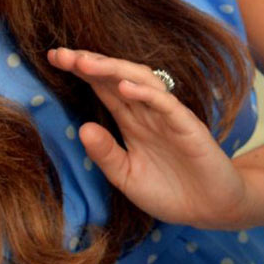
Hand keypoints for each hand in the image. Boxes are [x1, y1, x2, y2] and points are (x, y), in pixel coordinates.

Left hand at [47, 47, 249, 228]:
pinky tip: (124, 87)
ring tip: (85, 63)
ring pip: (140, 81)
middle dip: (89, 63)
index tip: (53, 58)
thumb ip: (106, 154)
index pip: (103, 87)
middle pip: (117, 77)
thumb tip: (81, 127)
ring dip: (113, 70)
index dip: (81, 71)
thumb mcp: (127, 177)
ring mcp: (168, 116)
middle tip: (60, 54)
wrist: (211, 208)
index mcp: (131, 121)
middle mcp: (148, 112)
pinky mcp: (187, 126)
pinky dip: (146, 93)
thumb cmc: (170, 192)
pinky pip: (166, 104)